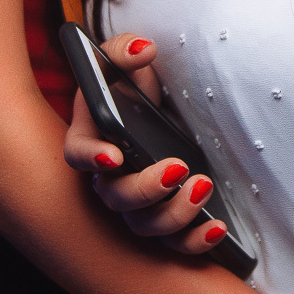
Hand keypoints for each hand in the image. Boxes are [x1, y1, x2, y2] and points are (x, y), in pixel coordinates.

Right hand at [61, 32, 221, 256]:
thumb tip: (144, 50)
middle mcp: (110, 179)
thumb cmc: (132, 87)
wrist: (158, 111)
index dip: (91, 158)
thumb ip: (126, 50)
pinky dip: (194, 242)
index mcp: (93, 140)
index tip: (114, 154)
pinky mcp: (166, 218)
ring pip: (144, 226)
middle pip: (116, 197)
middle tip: (177, 167)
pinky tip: (216, 228)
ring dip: (173, 213)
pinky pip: (174, 243)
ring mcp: (137, 204)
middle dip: (145, 188)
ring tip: (203, 186)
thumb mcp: (127, 61)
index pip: (77, 155)